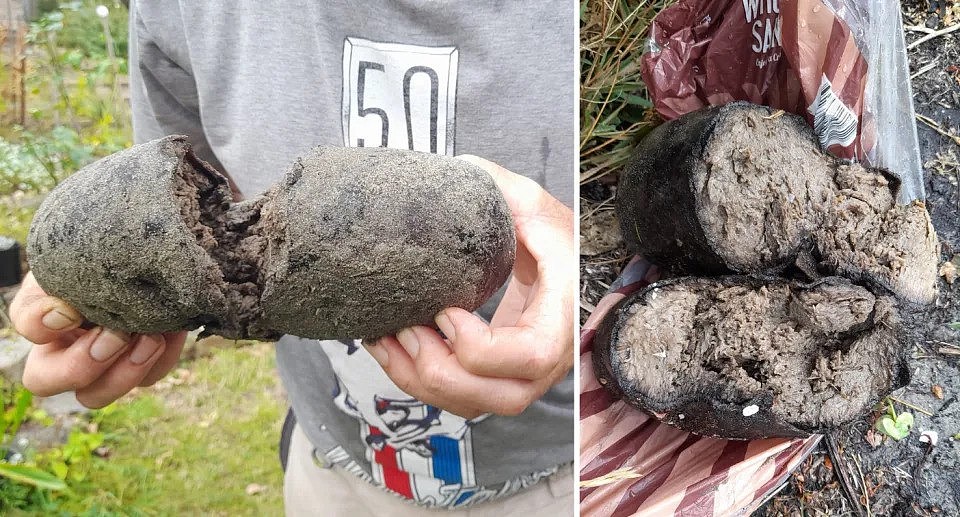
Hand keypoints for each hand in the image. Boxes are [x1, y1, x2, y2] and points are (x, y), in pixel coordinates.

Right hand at [9, 272, 186, 408]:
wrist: (156, 259)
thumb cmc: (116, 255)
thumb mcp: (91, 254)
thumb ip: (70, 272)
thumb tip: (63, 312)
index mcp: (46, 313)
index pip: (28, 325)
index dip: (42, 324)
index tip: (70, 310)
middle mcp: (62, 347)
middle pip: (45, 380)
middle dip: (81, 363)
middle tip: (118, 334)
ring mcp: (101, 365)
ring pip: (95, 395)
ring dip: (123, 372)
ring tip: (152, 339)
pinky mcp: (139, 368)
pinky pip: (146, 378)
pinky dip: (162, 358)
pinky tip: (173, 332)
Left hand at [363, 155, 573, 418]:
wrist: (559, 260)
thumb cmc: (546, 231)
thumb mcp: (529, 200)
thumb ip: (497, 186)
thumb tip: (454, 171)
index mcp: (563, 310)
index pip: (532, 353)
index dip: (481, 346)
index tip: (444, 309)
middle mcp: (550, 355)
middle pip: (503, 397)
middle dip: (441, 372)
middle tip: (404, 330)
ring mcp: (525, 374)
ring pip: (477, 405)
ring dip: (422, 382)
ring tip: (386, 340)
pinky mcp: (498, 378)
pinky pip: (461, 399)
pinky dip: (419, 383)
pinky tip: (390, 348)